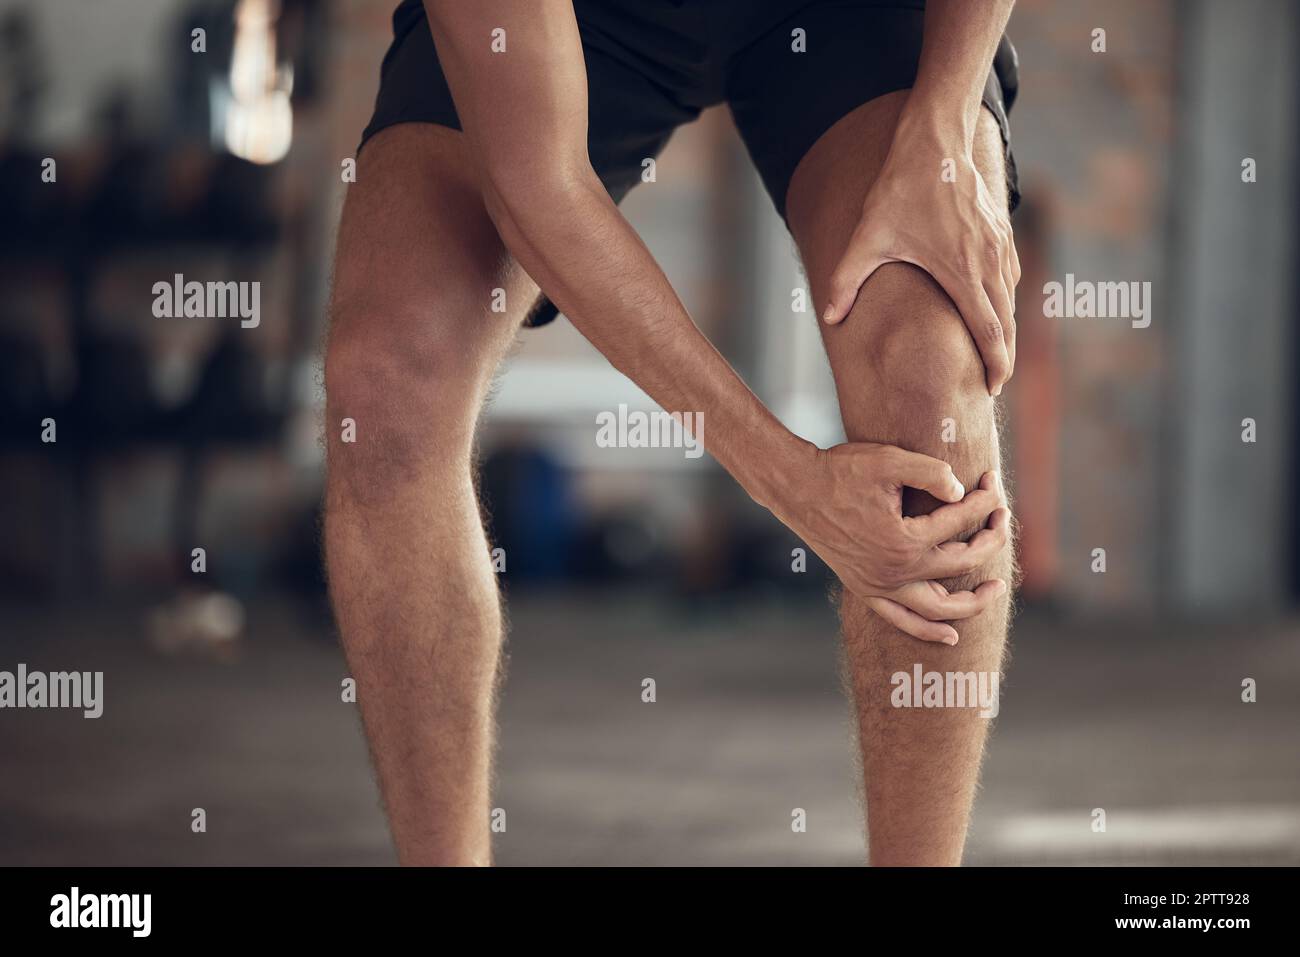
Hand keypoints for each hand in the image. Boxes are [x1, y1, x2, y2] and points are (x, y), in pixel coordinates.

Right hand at [771, 442, 1009, 643]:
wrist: (797, 488)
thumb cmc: (841, 470)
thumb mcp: (889, 459)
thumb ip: (932, 473)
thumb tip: (962, 493)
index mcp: (905, 540)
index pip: (960, 521)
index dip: (983, 499)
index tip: (992, 481)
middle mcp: (895, 571)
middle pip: (961, 562)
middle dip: (990, 539)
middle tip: (1003, 518)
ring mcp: (879, 585)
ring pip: (938, 608)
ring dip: (972, 603)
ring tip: (995, 589)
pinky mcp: (865, 588)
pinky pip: (902, 620)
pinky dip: (927, 630)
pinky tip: (951, 635)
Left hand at [821, 121, 1020, 394]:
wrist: (935, 141)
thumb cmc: (901, 190)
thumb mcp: (868, 238)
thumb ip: (846, 282)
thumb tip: (829, 318)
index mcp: (962, 274)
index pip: (990, 333)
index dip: (996, 364)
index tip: (994, 388)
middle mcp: (989, 264)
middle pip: (1008, 323)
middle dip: (1004, 356)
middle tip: (994, 383)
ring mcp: (1000, 247)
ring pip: (1012, 300)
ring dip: (1007, 328)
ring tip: (995, 352)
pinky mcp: (1001, 232)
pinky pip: (1011, 276)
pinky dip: (1006, 299)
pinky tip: (994, 308)